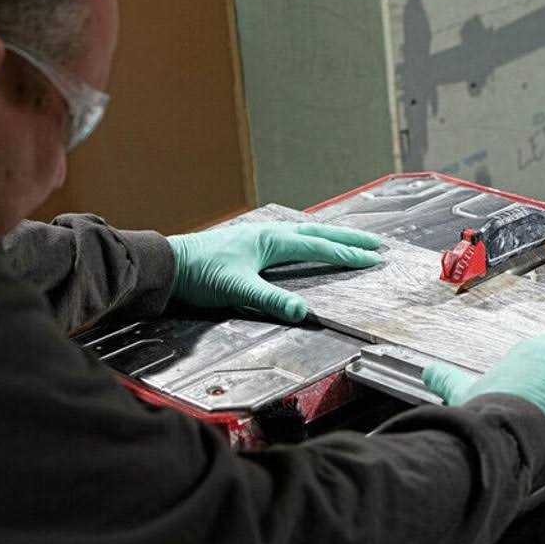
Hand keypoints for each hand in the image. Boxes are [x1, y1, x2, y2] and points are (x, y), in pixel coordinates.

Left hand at [167, 221, 382, 322]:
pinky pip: (290, 237)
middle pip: (318, 233)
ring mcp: (259, 236)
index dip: (348, 254)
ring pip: (305, 232)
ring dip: (331, 236)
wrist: (169, 265)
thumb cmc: (200, 273)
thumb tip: (303, 311)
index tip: (373, 258)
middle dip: (349, 239)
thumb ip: (272, 300)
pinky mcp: (250, 244)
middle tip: (376, 244)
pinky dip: (309, 238)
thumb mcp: (238, 289)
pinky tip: (308, 243)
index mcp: (272, 240)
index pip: (319, 247)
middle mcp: (269, 233)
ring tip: (351, 240)